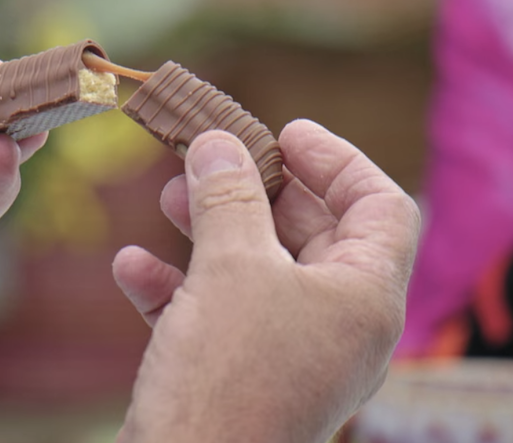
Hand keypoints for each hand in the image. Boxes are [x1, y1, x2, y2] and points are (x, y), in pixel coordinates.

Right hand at [113, 122, 419, 442]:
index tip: (286, 133)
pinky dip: (179, 287)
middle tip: (214, 155)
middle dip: (257, 190)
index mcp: (365, 297)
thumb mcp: (232, 268)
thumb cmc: (228, 376)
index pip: (381, 207)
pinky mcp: (243, 379)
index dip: (338, 161)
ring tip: (168, 196)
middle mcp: (339, 327)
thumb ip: (229, 196)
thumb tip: (219, 142)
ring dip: (212, 229)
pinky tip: (131, 269)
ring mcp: (292, 356)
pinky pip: (218, 317)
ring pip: (259, 271)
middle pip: (313, 234)